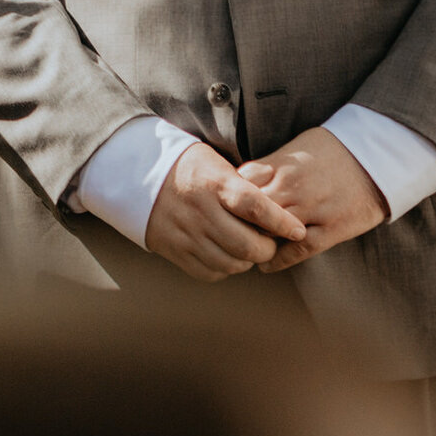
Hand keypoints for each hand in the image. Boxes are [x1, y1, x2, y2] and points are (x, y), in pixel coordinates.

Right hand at [142, 142, 309, 281]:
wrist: (137, 176)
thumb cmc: (188, 167)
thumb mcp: (216, 162)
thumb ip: (246, 183)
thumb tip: (279, 198)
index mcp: (213, 184)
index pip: (255, 207)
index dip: (281, 221)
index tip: (298, 230)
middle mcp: (200, 211)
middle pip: (246, 244)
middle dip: (267, 248)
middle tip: (269, 241)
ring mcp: (186, 234)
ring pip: (231, 264)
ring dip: (247, 261)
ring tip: (248, 248)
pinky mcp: (175, 251)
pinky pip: (211, 272)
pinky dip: (225, 268)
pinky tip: (226, 254)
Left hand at [237, 126, 387, 272]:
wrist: (377, 156)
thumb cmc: (331, 150)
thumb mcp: (295, 148)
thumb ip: (269, 166)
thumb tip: (239, 181)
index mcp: (281, 165)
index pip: (240, 184)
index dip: (229, 198)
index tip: (222, 209)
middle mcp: (292, 187)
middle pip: (251, 211)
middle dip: (237, 223)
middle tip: (227, 235)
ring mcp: (312, 209)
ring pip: (272, 232)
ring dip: (256, 242)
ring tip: (244, 251)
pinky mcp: (332, 228)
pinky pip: (299, 249)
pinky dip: (280, 260)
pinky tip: (266, 265)